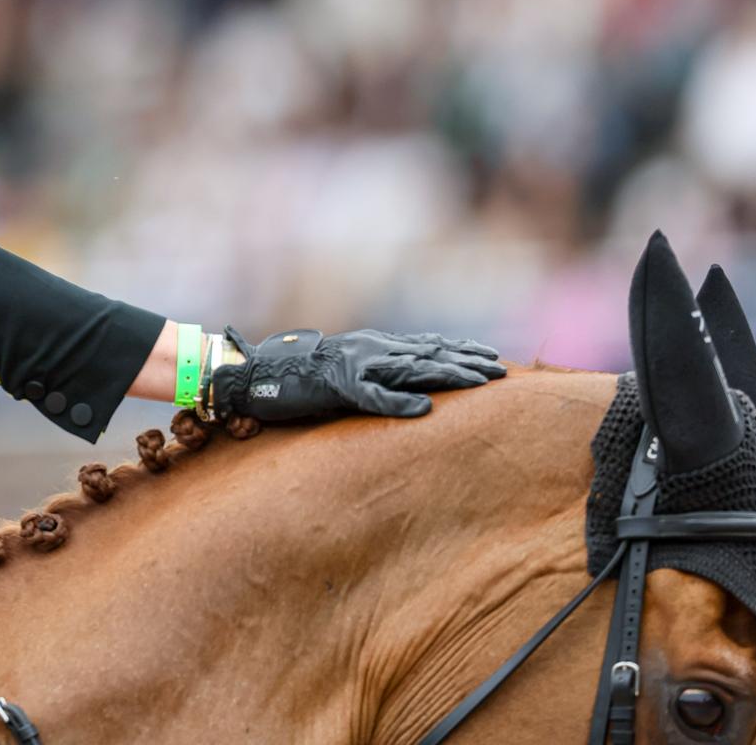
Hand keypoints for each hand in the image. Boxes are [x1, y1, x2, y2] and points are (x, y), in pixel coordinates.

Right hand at [206, 327, 504, 421]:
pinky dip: (398, 402)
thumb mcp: (346, 376)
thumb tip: (411, 392)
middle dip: (467, 361)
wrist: (254, 373)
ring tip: (479, 383)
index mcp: (373, 346)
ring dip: (448, 374)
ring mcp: (355, 365)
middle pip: (429, 352)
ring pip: (410, 368)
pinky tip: (422, 409)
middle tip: (502, 371)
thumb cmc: (298, 379)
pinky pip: (372, 396)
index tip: (491, 358)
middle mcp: (369, 349)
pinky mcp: (337, 386)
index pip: (426, 345)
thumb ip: (377, 378)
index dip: (460, 351)